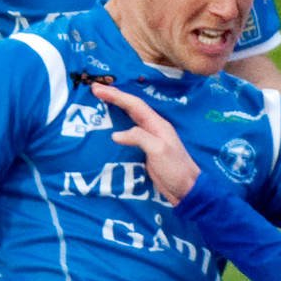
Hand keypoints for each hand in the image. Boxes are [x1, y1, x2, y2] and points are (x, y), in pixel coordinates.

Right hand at [94, 83, 199, 202]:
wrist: (186, 190)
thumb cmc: (176, 169)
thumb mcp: (159, 151)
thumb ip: (139, 138)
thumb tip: (115, 134)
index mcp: (157, 124)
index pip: (134, 104)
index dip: (116, 95)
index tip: (97, 89)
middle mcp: (153, 129)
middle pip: (131, 108)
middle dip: (113, 98)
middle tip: (94, 90)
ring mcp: (149, 140)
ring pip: (129, 119)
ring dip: (114, 110)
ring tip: (97, 105)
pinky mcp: (144, 152)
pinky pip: (128, 135)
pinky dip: (116, 128)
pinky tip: (106, 131)